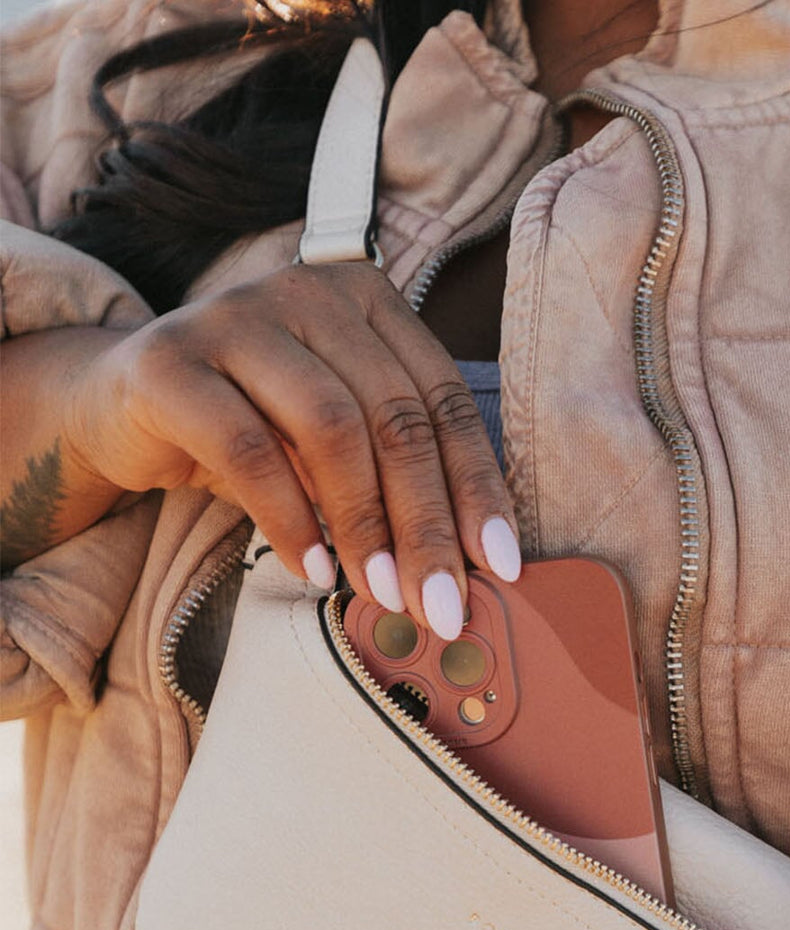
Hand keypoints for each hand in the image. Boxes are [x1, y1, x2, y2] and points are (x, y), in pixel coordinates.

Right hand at [60, 261, 519, 638]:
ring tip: (379, 593)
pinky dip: (289, 519)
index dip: (477, 487)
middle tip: (442, 605)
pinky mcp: (172, 361)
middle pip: (394, 419)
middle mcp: (307, 292)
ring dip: (364, 525)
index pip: (442, 399)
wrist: (119, 409)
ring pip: (331, 429)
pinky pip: (249, 449)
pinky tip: (312, 570)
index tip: (499, 566)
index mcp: (366, 301)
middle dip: (426, 525)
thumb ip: (394, 475)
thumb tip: (469, 565)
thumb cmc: (250, 429)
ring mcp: (235, 317)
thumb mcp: (334, 446)